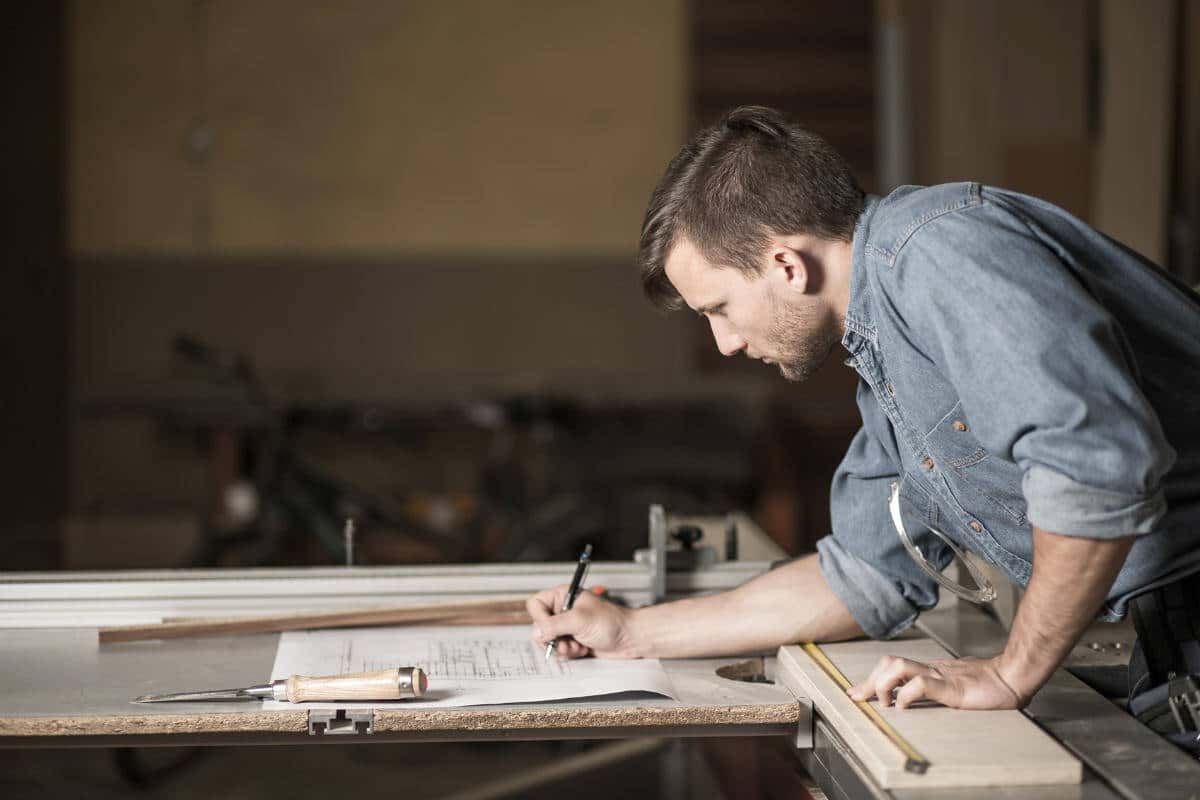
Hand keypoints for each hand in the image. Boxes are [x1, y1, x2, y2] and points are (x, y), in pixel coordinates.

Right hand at [526, 585, 637, 658]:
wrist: (630, 639)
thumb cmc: (612, 622)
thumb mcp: (579, 620)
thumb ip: (554, 625)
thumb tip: (536, 632)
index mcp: (563, 596)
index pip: (536, 604)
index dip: (539, 617)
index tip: (549, 628)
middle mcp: (563, 610)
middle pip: (539, 625)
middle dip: (552, 637)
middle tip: (564, 641)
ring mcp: (568, 627)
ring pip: (549, 641)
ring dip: (562, 647)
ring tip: (576, 645)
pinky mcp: (573, 640)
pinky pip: (560, 650)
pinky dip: (569, 652)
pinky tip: (583, 648)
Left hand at [846, 655, 1028, 709]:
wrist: (1012, 678)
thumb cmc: (988, 685)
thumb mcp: (954, 688)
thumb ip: (937, 689)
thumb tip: (917, 697)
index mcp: (931, 670)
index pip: (893, 666)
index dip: (871, 678)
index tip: (855, 692)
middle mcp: (931, 670)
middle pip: (889, 663)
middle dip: (870, 681)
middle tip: (860, 698)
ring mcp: (941, 676)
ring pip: (899, 667)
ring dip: (884, 685)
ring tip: (887, 703)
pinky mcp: (952, 688)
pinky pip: (921, 684)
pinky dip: (906, 695)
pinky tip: (904, 707)